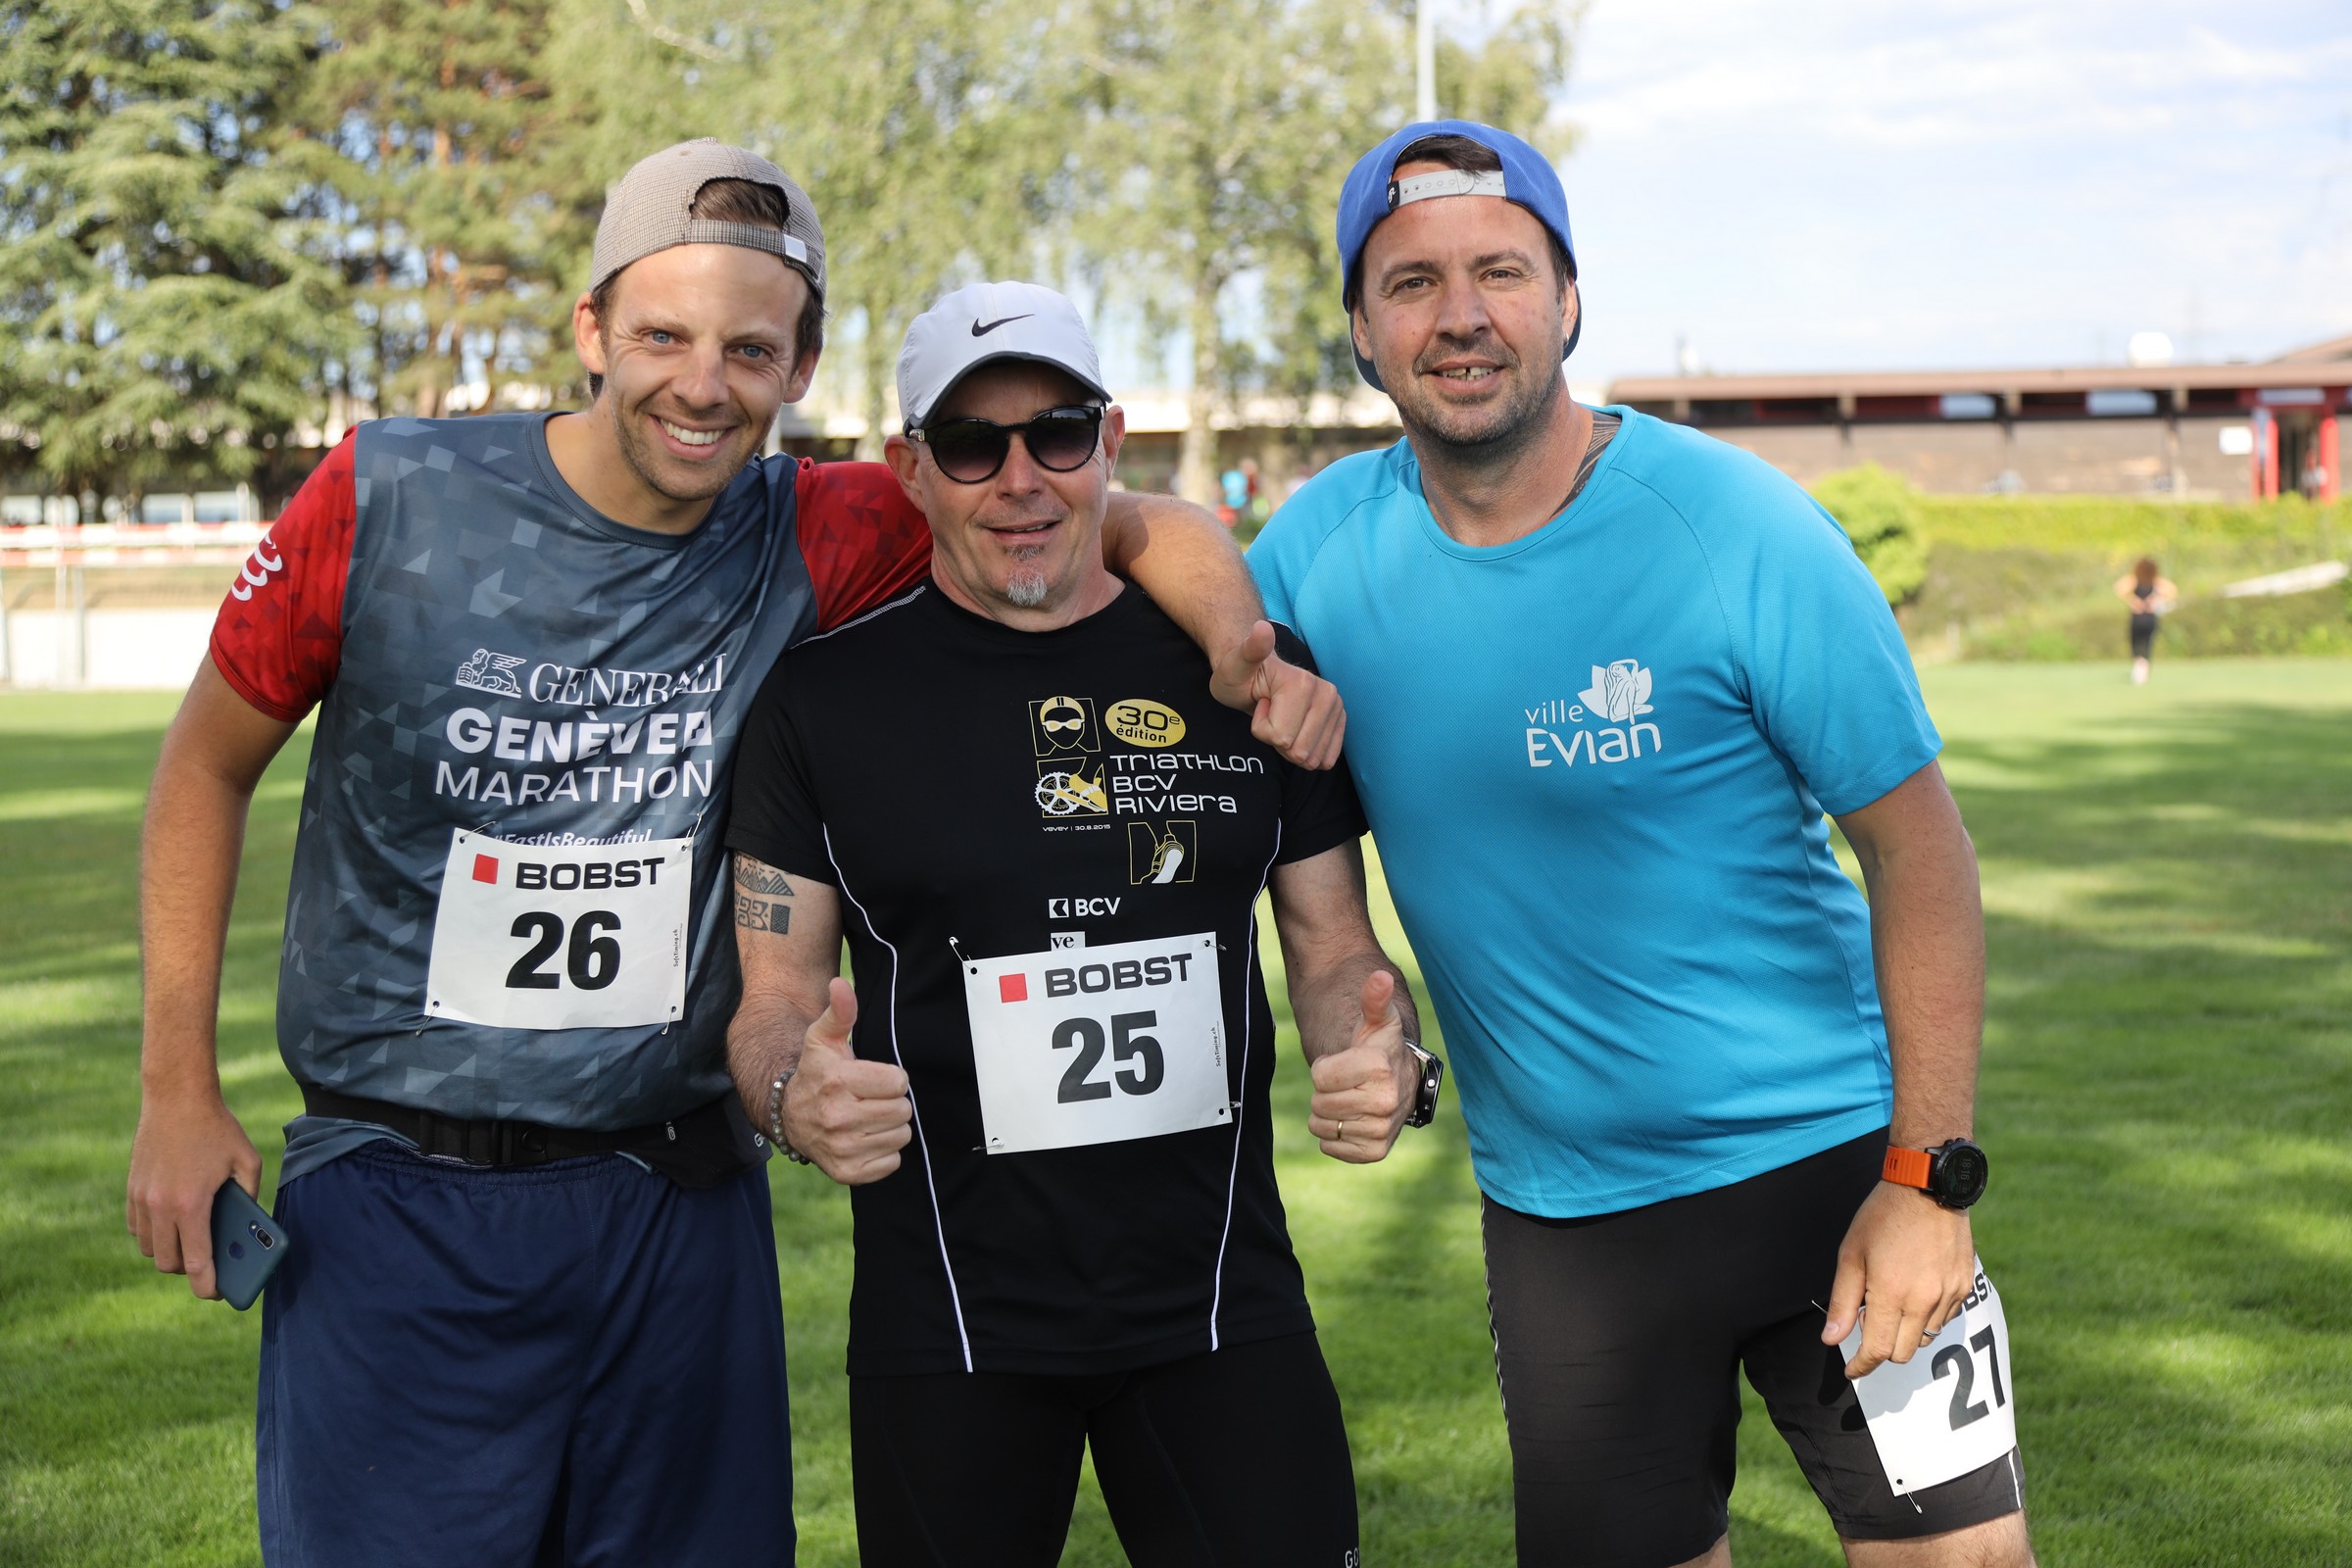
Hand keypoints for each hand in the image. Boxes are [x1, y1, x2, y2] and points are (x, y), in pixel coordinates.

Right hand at [126, 1087, 261, 1301]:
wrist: (176, 1099)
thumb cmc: (218, 1129)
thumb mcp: (248, 1161)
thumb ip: (249, 1197)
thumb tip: (247, 1227)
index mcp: (192, 1204)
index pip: (197, 1262)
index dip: (207, 1285)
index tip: (217, 1294)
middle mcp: (161, 1207)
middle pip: (168, 1263)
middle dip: (188, 1271)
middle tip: (208, 1265)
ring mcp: (142, 1200)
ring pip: (148, 1248)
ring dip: (168, 1253)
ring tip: (191, 1244)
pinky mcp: (132, 1191)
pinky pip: (137, 1229)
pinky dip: (152, 1235)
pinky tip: (172, 1225)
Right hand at [784, 979, 912, 1184]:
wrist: (790, 1115)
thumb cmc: (817, 1072)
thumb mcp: (824, 1039)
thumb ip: (840, 1011)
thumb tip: (840, 984)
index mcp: (837, 1082)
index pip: (898, 1082)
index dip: (890, 1078)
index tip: (872, 1079)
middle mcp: (837, 1118)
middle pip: (902, 1110)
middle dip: (891, 1102)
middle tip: (870, 1099)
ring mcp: (841, 1149)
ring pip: (901, 1136)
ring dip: (890, 1126)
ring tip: (868, 1117)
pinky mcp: (847, 1173)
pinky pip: (892, 1162)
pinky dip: (884, 1152)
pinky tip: (865, 1138)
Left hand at [1210, 620, 1345, 770]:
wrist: (1256, 675)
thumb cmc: (1240, 673)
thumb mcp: (1236, 664)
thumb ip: (1250, 649)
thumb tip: (1262, 628)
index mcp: (1304, 684)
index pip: (1281, 737)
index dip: (1262, 728)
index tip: (1261, 704)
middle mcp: (1328, 694)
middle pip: (1299, 751)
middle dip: (1277, 740)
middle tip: (1271, 713)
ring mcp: (1336, 708)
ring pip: (1312, 759)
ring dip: (1290, 747)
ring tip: (1282, 719)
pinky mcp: (1339, 720)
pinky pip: (1327, 758)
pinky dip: (1307, 752)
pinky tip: (1297, 731)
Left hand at [1305, 972, 1411, 1162]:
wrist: (1398, 1082)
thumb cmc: (1379, 1047)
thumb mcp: (1376, 1020)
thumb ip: (1374, 999)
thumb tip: (1379, 977)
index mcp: (1380, 1067)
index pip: (1320, 1075)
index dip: (1325, 1067)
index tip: (1345, 1061)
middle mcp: (1386, 1102)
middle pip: (1319, 1103)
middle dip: (1326, 1091)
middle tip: (1347, 1082)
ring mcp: (1382, 1129)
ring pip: (1322, 1126)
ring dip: (1328, 1113)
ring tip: (1349, 1099)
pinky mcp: (1376, 1151)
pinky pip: (1331, 1147)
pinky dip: (1333, 1136)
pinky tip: (1351, 1119)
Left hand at [1821, 1179, 1977, 1378]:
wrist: (1927, 1186)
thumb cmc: (1882, 1216)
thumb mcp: (1851, 1255)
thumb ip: (1842, 1302)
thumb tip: (1831, 1339)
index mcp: (1892, 1294)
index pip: (1878, 1350)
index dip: (1862, 1366)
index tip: (1852, 1370)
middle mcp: (1925, 1300)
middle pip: (1904, 1352)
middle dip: (1882, 1348)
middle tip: (1868, 1320)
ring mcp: (1950, 1294)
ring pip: (1926, 1337)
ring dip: (1906, 1332)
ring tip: (1891, 1300)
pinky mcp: (1965, 1285)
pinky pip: (1945, 1318)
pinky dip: (1927, 1316)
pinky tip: (1915, 1290)